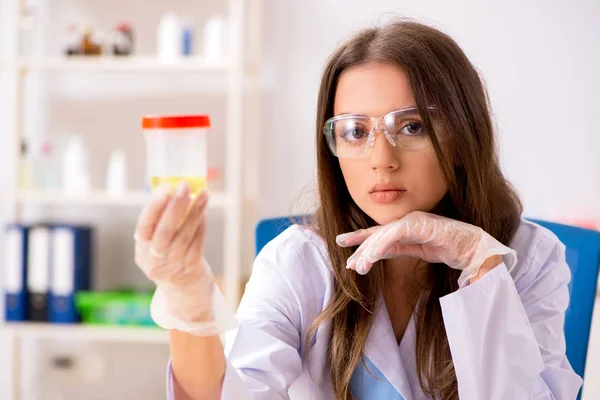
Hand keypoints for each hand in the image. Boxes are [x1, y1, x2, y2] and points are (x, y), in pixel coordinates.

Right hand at [134, 181, 216, 333]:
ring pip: (185, 235)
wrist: (183, 293)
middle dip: (176, 206)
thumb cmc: (169, 259)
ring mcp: (173, 266)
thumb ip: (161, 223)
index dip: (154, 207)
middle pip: (165, 231)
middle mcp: (154, 260)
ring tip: (203, 194)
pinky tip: (204, 213)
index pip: (144, 227)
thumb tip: (174, 190)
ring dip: (195, 212)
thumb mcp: (157, 245)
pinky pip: (197, 243)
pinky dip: (201, 226)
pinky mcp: (191, 269)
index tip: (165, 188)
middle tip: (185, 185)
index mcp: (142, 251)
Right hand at [336, 211, 516, 286]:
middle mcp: (416, 223)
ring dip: (364, 249)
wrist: (476, 243)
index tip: (369, 260)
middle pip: (385, 233)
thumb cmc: (476, 251)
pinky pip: (387, 244)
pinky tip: (360, 259)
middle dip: (368, 249)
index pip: (399, 230)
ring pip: (381, 237)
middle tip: (355, 267)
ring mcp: (410, 229)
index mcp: (430, 225)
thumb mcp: (478, 260)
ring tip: (349, 264)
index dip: (382, 243)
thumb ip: (478, 272)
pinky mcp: (409, 239)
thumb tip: (479, 284)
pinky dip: (373, 250)